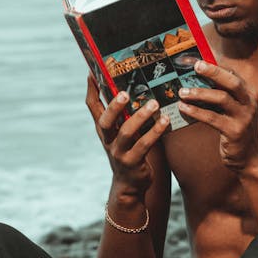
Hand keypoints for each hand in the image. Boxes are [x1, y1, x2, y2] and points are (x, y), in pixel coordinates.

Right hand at [85, 76, 169, 196]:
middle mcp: (108, 140)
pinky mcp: (133, 163)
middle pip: (105, 121)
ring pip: (127, 132)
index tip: (92, 72)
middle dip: (114, 107)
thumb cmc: (129, 151)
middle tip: (124, 93)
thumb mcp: (121, 133)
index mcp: (103, 129)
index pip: (92, 107)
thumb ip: (124, 114)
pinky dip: (155, 132)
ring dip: (140, 117)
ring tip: (154, 104)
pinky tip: (165, 121)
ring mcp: (119, 152)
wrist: (129, 185)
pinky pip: (144, 145)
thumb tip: (133, 88)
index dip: (91, 90)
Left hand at [177, 60, 257, 174]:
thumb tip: (195, 77)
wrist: (250, 157)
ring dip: (199, 93)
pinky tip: (183, 109)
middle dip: (212, 72)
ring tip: (182, 92)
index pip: (231, 72)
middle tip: (194, 66)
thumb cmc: (236, 128)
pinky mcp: (235, 131)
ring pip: (221, 98)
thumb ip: (221, 93)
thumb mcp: (234, 108)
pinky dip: (196, 112)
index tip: (194, 60)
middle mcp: (249, 102)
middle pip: (231, 81)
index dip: (213, 64)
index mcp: (248, 92)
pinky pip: (213, 117)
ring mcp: (244, 117)